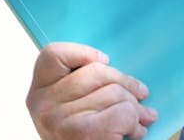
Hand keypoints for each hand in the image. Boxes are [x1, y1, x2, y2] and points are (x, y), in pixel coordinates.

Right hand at [26, 42, 157, 139]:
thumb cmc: (81, 137)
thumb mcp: (70, 109)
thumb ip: (82, 87)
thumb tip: (125, 79)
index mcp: (39, 92)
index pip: (53, 54)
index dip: (83, 53)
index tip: (105, 61)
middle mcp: (43, 105)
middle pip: (97, 71)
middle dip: (127, 83)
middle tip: (142, 94)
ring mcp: (60, 121)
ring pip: (115, 92)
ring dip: (137, 108)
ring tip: (144, 117)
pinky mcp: (84, 135)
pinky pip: (124, 113)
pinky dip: (135, 123)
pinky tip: (135, 131)